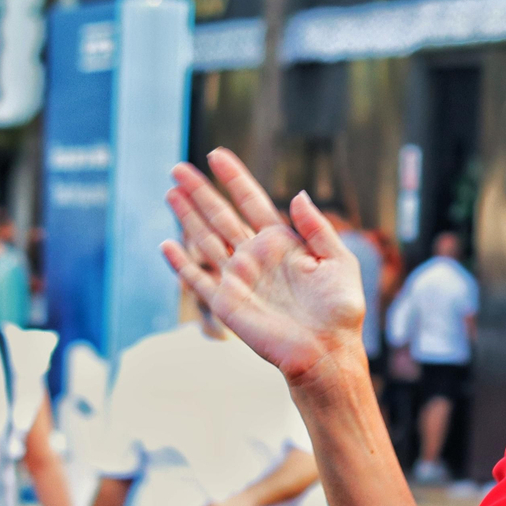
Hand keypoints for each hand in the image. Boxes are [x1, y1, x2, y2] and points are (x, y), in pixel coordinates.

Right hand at [164, 149, 366, 384]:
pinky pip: (197, 280)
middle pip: (221, 216)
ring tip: (171, 191)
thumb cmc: (339, 310)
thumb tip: (297, 194)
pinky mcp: (226, 303)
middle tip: (178, 168)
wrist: (327, 350)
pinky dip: (180, 264)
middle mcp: (256, 256)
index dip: (235, 178)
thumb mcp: (339, 260)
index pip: (252, 202)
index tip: (217, 154)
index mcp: (283, 243)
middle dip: (200, 192)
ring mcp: (239, 279)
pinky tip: (166, 244)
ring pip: (205, 240)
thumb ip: (317, 227)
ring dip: (187, 217)